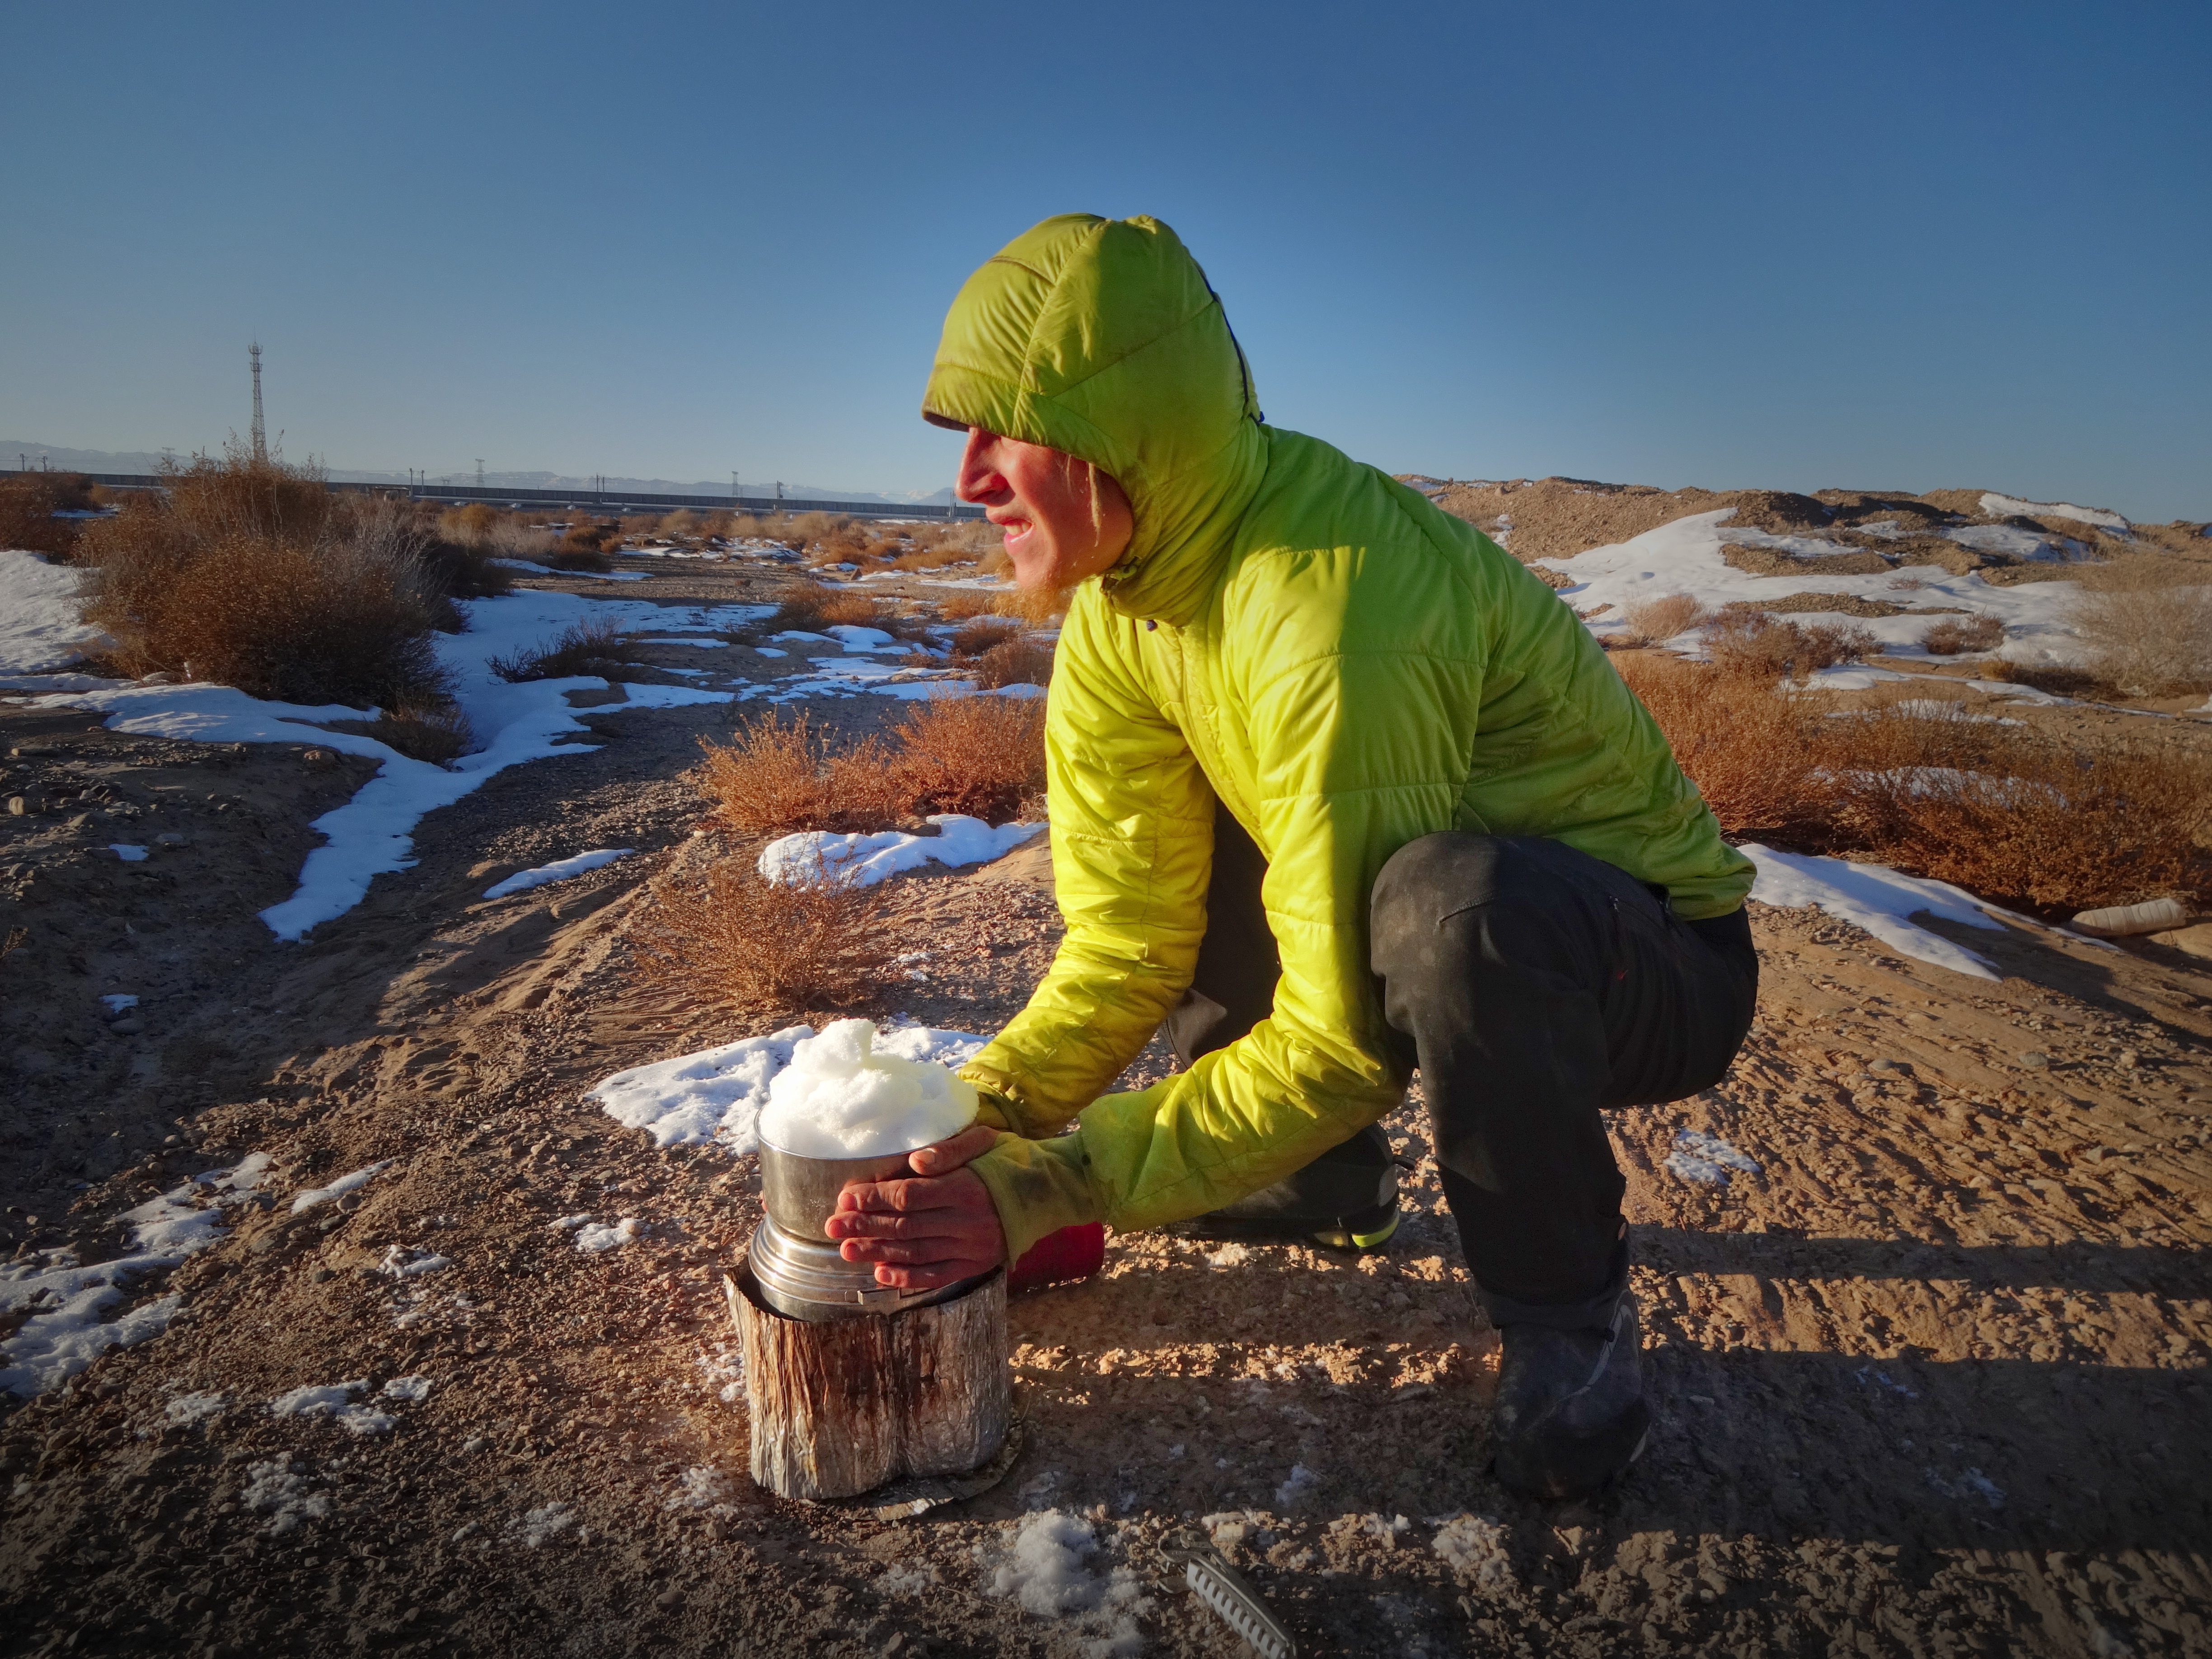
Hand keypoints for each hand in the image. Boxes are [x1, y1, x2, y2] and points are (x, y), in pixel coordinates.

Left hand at [823, 1124, 1006, 1289]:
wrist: (1051, 1192)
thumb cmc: (1010, 1160)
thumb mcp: (984, 1141)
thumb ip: (949, 1150)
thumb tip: (915, 1163)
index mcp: (966, 1187)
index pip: (910, 1196)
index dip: (875, 1198)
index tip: (846, 1197)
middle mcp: (967, 1221)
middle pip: (906, 1226)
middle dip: (865, 1226)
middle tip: (832, 1226)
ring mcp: (972, 1247)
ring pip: (916, 1253)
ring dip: (878, 1252)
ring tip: (846, 1249)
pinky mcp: (976, 1264)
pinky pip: (937, 1275)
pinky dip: (908, 1277)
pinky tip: (881, 1273)